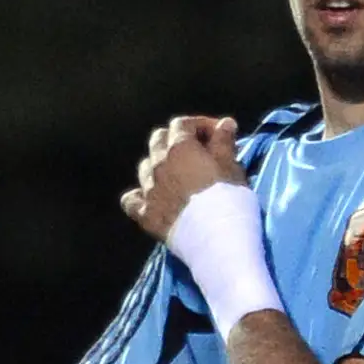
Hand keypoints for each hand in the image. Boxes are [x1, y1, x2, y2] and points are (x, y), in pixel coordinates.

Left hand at [121, 116, 240, 240]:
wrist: (217, 238)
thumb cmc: (229, 199)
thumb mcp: (232, 166)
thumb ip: (224, 142)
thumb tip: (225, 124)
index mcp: (179, 148)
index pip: (183, 124)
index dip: (200, 125)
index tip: (218, 135)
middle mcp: (158, 164)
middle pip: (158, 140)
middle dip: (176, 140)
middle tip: (196, 152)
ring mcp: (148, 190)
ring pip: (145, 167)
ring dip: (159, 165)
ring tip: (177, 176)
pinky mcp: (145, 215)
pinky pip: (132, 200)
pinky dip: (139, 196)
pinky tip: (150, 198)